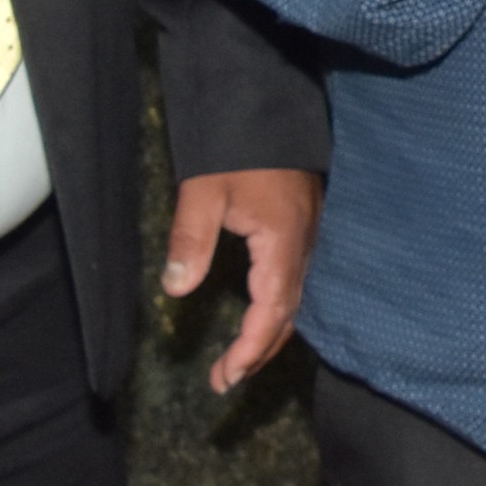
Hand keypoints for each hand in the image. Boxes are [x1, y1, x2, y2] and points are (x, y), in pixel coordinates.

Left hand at [164, 166, 321, 392]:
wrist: (268, 105)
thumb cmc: (236, 148)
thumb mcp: (203, 192)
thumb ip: (191, 240)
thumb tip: (176, 289)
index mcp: (282, 242)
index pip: (271, 311)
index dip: (250, 348)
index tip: (226, 375)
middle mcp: (304, 246)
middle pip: (288, 315)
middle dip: (258, 352)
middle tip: (225, 380)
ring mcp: (309, 236)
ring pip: (295, 300)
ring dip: (268, 334)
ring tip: (239, 360)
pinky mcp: (305, 227)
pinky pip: (297, 282)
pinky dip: (278, 310)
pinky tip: (262, 314)